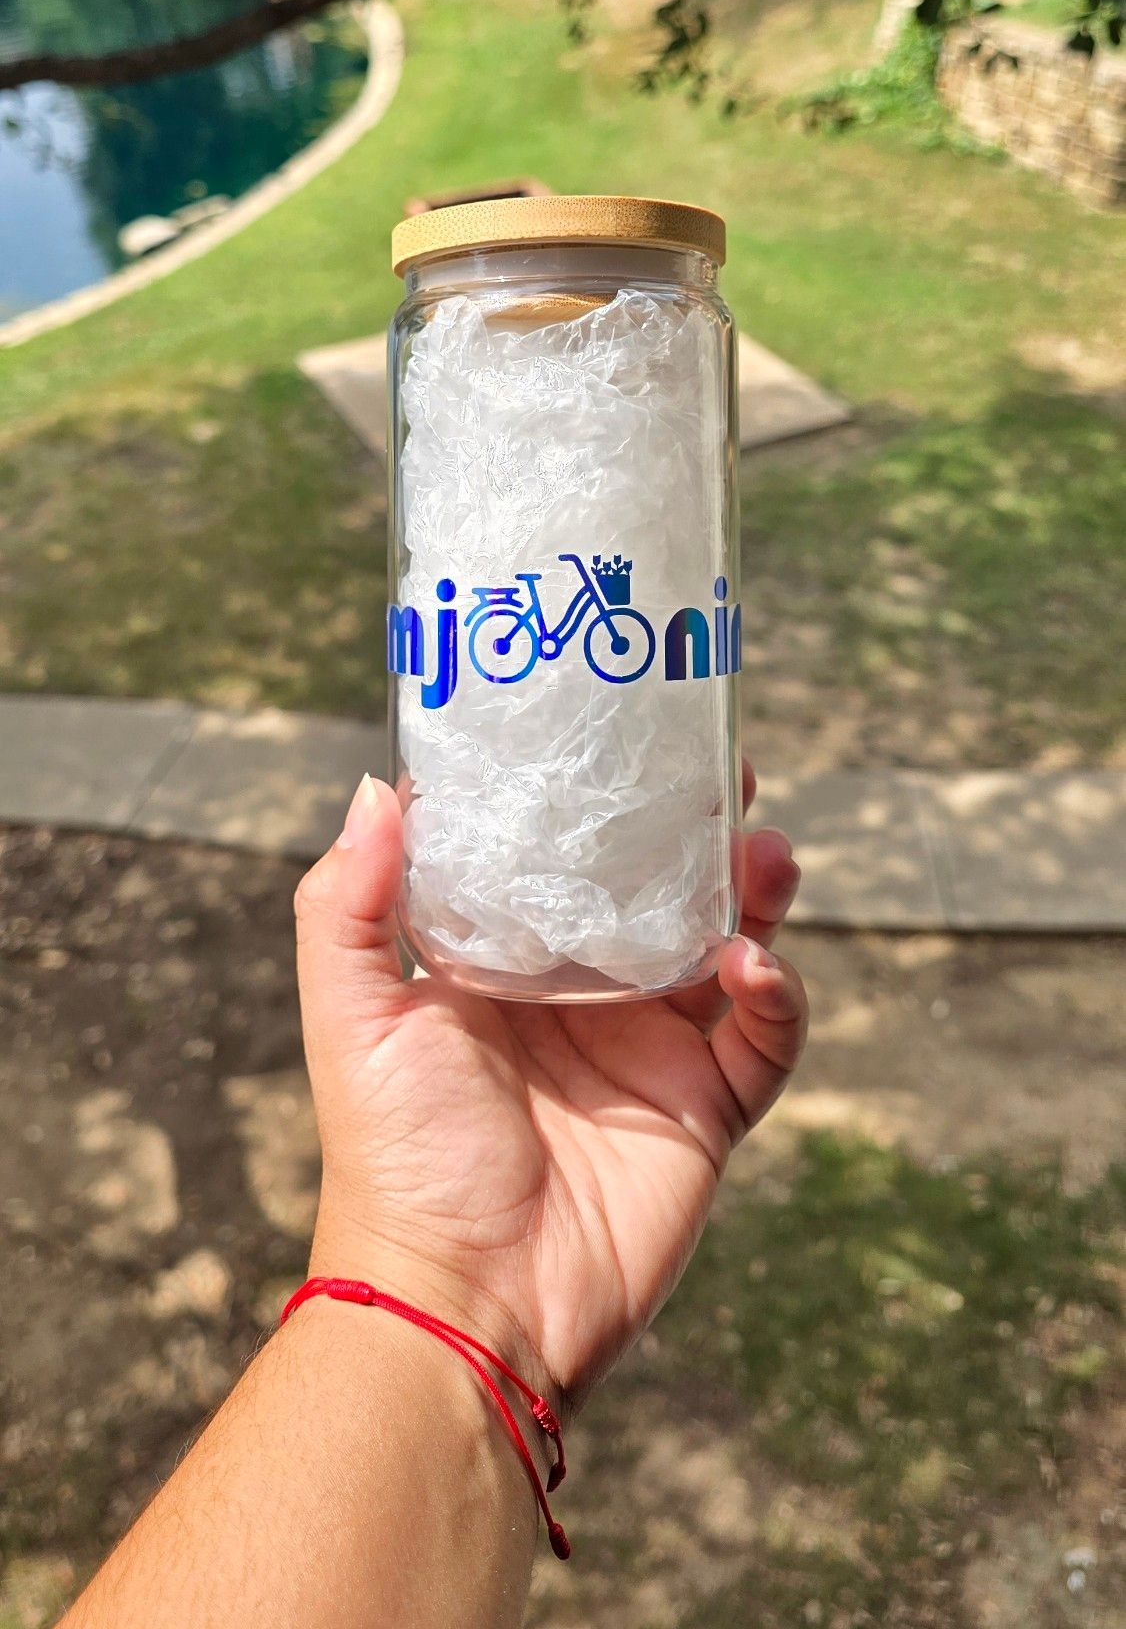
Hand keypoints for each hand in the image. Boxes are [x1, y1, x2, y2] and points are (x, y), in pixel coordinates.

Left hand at [294, 765, 806, 1414]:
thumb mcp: (354, 1019)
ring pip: (729, 944)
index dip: (600, 800)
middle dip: (699, 830)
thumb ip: (348, 904)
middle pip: (663, 889)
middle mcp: (587, 995)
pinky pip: (764, 1037)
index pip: (565, 859)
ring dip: (756, 891)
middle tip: (724, 770)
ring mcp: (653, 1049)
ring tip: (764, 851)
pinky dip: (776, 993)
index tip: (623, 733)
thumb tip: (381, 786)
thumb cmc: (397, 1160)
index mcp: (510, 963)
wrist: (468, 1302)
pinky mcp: (706, 1108)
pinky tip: (754, 963)